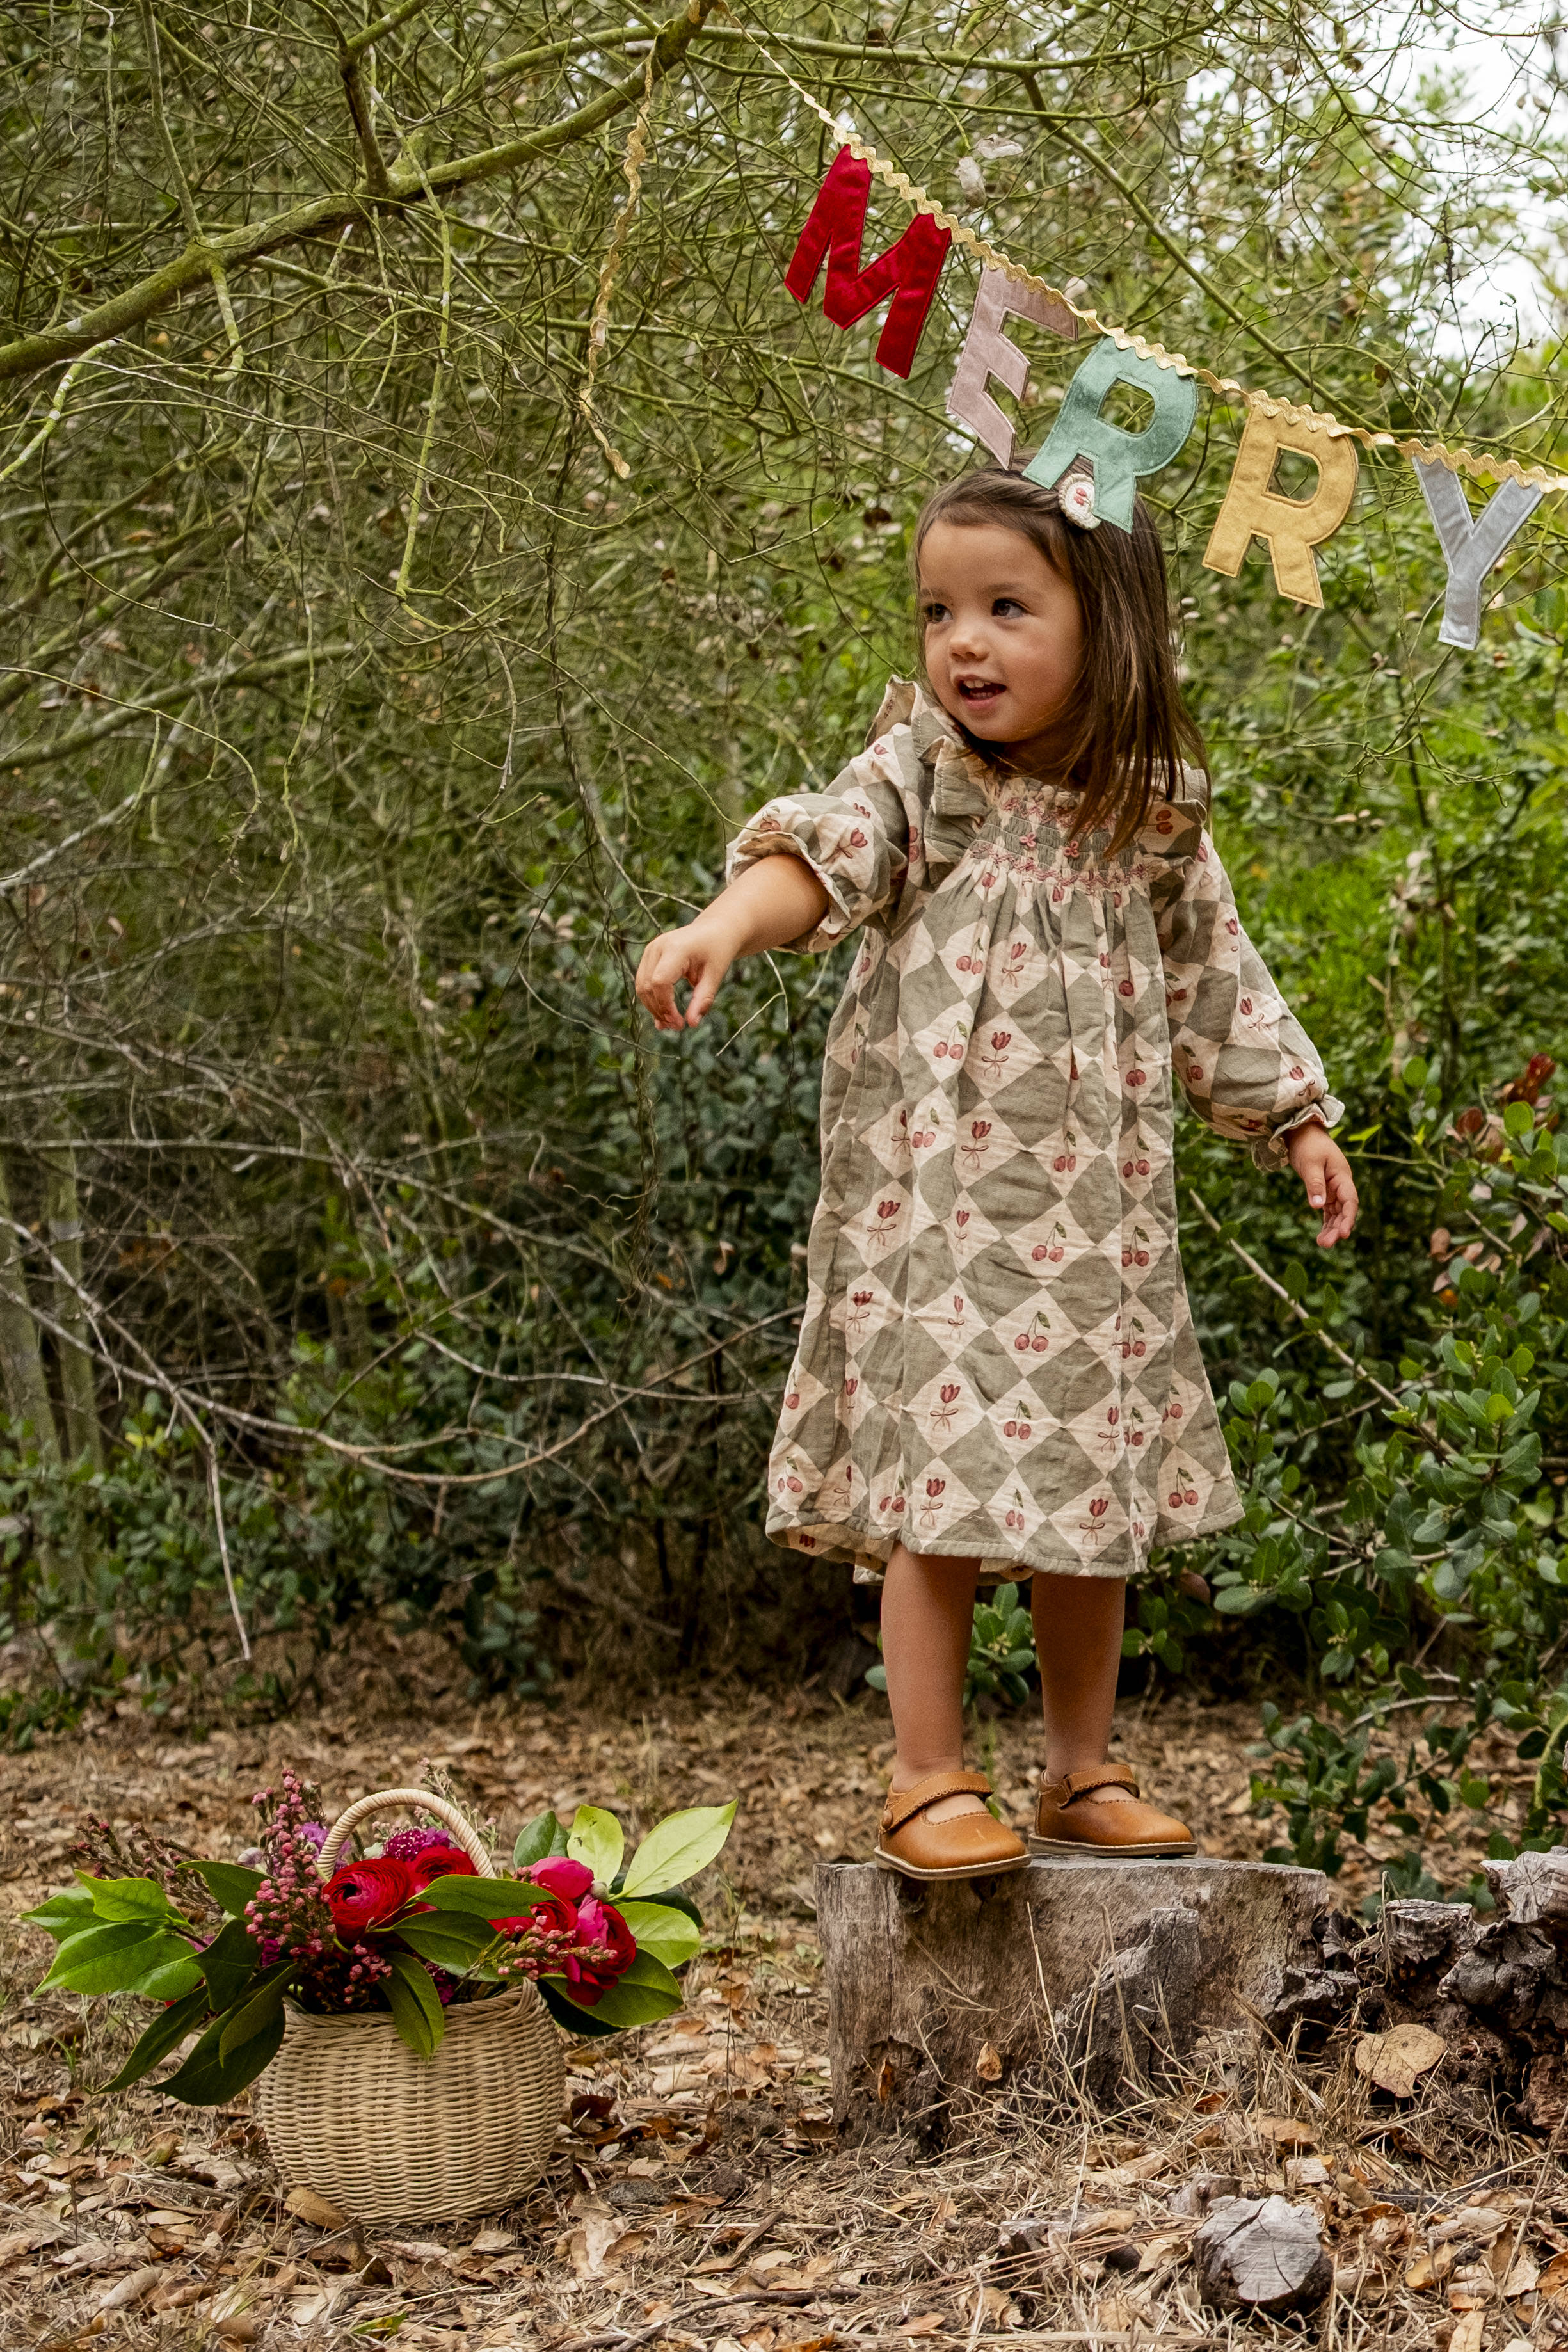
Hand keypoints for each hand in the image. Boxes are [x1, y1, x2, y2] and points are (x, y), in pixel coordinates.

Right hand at [635, 916, 738, 1031]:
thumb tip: (692, 1024)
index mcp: (676, 948)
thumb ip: (703, 999)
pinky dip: (652, 999)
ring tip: (670, 1023)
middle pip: (647, 986)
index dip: (666, 1006)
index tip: (679, 1023)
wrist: (714, 930)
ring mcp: (651, 950)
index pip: (660, 982)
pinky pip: (644, 981)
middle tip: (677, 1027)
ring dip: (653, 1007)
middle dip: (659, 1010)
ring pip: (641, 986)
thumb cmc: (717, 951)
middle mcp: (658, 947)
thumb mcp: (715, 975)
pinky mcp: (649, 956)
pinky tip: (663, 1015)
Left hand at [1287, 1122, 1357, 1247]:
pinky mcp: (1324, 1190)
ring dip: (1331, 1228)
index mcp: (1342, 1177)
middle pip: (1343, 1211)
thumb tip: (1317, 1207)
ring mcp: (1333, 1188)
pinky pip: (1328, 1210)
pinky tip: (1322, 1235)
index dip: (1348, 1218)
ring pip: (1336, 1213)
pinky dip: (1326, 1222)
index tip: (1344, 1234)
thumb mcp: (1310, 1164)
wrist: (1302, 1132)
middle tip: (1326, 1244)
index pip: (1350, 1201)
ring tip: (1322, 1244)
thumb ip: (1315, 1185)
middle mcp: (1341, 1184)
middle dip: (1337, 1228)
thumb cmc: (1308, 1145)